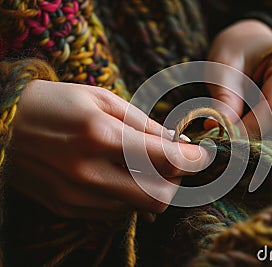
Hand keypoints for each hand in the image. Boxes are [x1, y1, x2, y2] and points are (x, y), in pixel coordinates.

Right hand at [8, 80, 210, 219]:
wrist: (2, 125)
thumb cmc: (56, 103)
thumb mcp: (102, 99)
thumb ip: (144, 124)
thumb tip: (179, 144)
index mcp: (99, 135)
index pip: (165, 159)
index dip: (193, 159)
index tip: (202, 154)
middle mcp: (88, 172)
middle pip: (157, 196)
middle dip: (175, 181)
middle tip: (173, 162)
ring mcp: (76, 196)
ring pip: (138, 208)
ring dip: (152, 188)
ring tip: (145, 166)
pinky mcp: (68, 208)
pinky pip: (115, 213)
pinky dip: (129, 197)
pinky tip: (121, 177)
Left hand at [207, 19, 271, 134]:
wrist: (248, 46)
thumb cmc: (235, 54)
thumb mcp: (222, 72)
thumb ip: (224, 101)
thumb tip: (219, 129)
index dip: (249, 127)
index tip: (225, 133)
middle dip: (251, 129)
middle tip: (227, 121)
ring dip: (259, 130)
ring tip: (243, 107)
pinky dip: (269, 129)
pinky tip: (257, 111)